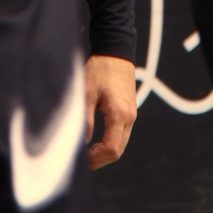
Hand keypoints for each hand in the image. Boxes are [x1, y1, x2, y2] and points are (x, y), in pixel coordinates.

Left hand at [84, 55, 136, 169]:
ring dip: (105, 152)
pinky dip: (109, 142)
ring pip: (120, 144)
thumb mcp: (87, 92)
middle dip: (100, 159)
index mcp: (119, 114)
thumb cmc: (100, 69)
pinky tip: (95, 142)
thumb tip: (81, 142)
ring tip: (86, 152)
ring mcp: (132, 115)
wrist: (116, 51)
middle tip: (81, 161)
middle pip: (118, 150)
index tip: (80, 158)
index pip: (111, 148)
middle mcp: (129, 117)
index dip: (96, 158)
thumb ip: (86, 119)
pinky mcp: (130, 111)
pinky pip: (121, 134)